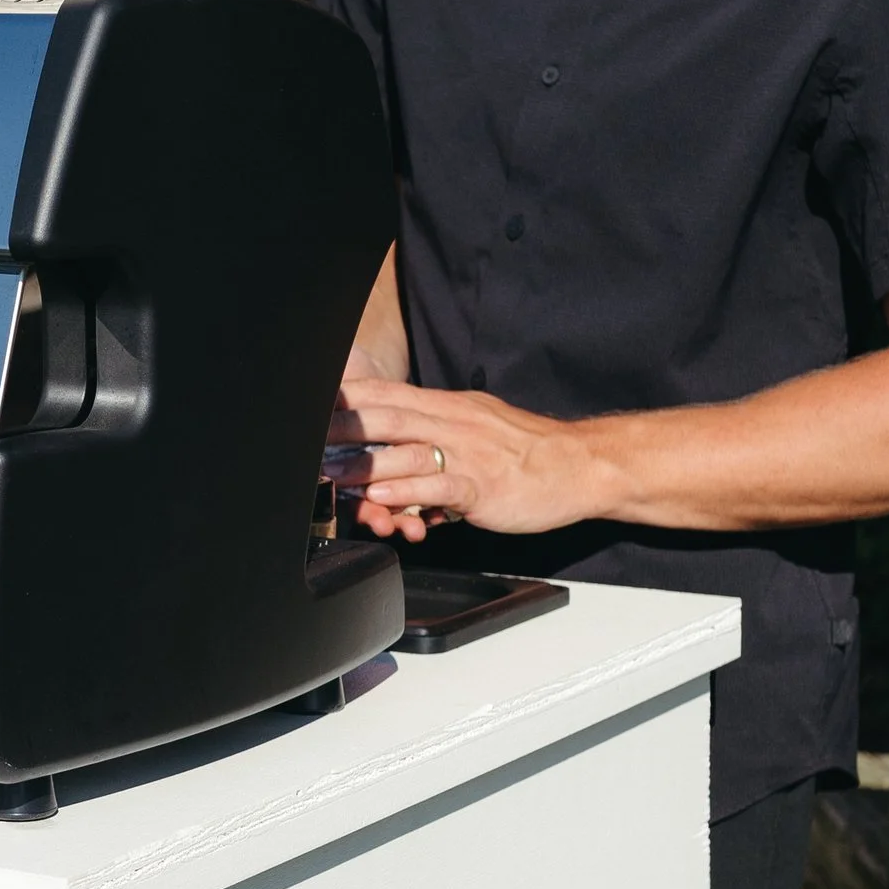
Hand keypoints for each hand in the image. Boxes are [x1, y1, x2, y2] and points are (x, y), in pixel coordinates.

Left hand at [331, 376, 600, 543]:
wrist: (581, 466)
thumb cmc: (528, 454)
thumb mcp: (477, 431)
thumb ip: (436, 442)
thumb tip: (400, 461)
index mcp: (449, 408)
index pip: (389, 394)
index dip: (349, 397)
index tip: (317, 402)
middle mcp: (454, 423)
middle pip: (388, 415)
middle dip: (344, 424)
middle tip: (307, 434)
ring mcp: (467, 453)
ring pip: (406, 450)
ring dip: (364, 461)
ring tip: (331, 472)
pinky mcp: (482, 485)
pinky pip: (438, 483)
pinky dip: (406, 488)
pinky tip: (381, 494)